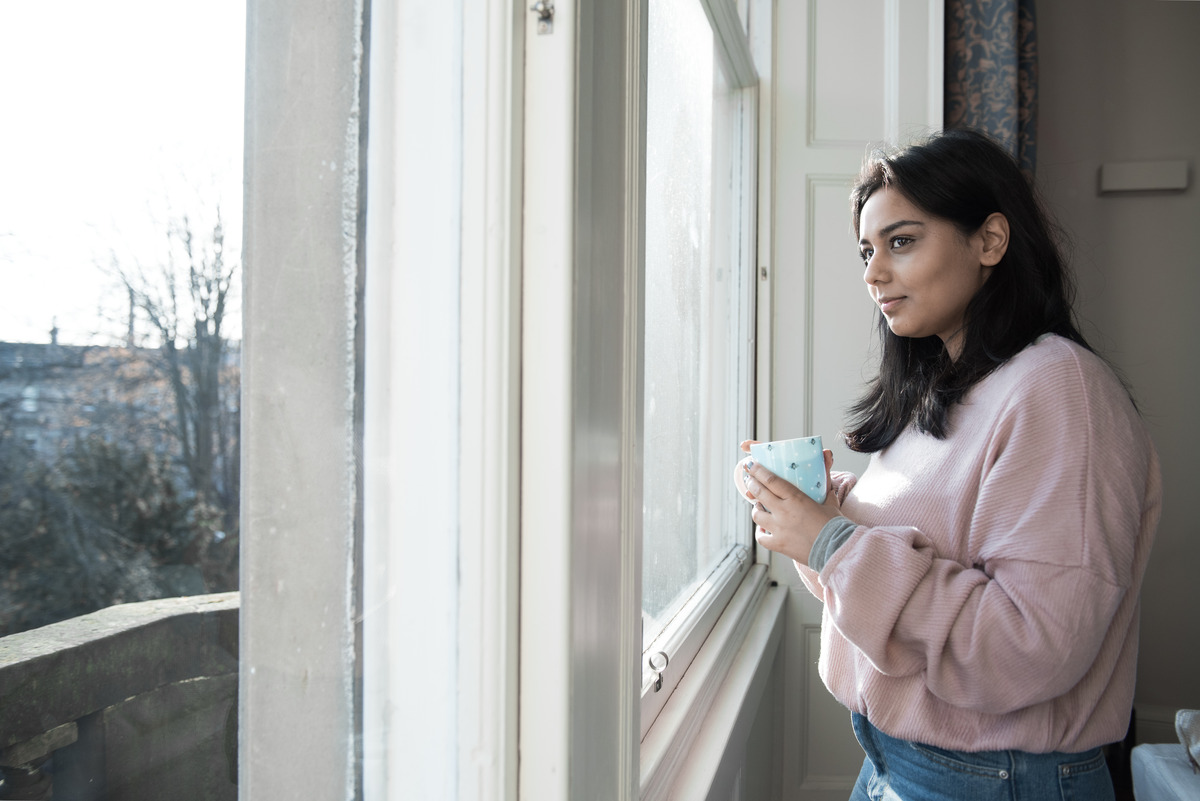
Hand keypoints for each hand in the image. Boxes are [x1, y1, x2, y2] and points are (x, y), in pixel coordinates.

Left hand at [739, 446, 839, 565]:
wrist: (837, 549)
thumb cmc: (835, 525)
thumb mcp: (830, 500)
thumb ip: (824, 482)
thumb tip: (827, 457)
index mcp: (796, 498)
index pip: (771, 480)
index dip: (758, 471)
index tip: (751, 465)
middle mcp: (784, 512)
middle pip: (760, 493)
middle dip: (751, 483)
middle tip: (749, 479)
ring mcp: (779, 529)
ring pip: (757, 514)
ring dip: (756, 508)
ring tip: (759, 505)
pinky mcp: (778, 544)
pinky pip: (761, 537)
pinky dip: (760, 532)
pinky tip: (763, 527)